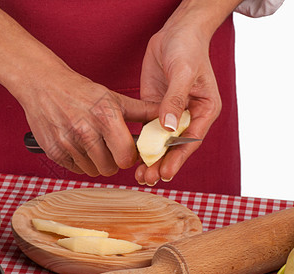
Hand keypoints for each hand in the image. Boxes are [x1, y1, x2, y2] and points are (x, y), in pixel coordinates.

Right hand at [19, 67, 157, 176]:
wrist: (43, 85)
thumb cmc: (79, 90)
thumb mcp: (112, 97)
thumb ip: (141, 110)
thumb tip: (166, 118)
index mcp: (105, 116)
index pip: (126, 156)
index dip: (130, 156)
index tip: (128, 150)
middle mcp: (85, 131)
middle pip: (110, 169)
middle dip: (114, 162)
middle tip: (110, 149)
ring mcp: (67, 143)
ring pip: (93, 171)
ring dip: (96, 162)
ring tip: (92, 144)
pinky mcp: (54, 151)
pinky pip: (75, 169)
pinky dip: (79, 161)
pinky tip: (77, 145)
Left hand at [135, 20, 221, 185]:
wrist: (175, 33)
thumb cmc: (187, 48)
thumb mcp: (183, 72)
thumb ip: (175, 99)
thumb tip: (168, 127)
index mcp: (204, 110)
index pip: (191, 140)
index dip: (177, 158)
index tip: (165, 172)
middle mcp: (188, 116)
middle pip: (175, 146)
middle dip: (162, 164)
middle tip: (147, 178)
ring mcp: (170, 114)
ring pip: (160, 142)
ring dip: (151, 158)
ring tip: (139, 175)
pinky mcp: (154, 109)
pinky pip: (148, 130)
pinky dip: (141, 144)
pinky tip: (132, 155)